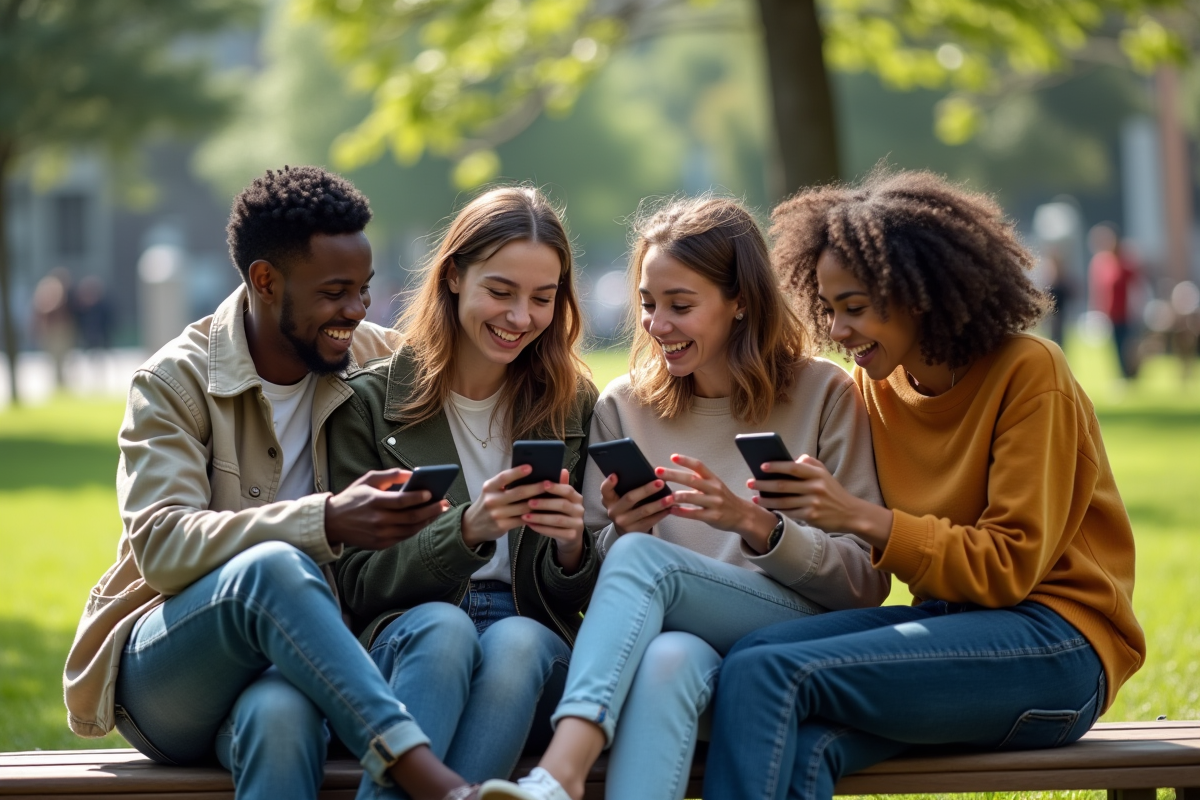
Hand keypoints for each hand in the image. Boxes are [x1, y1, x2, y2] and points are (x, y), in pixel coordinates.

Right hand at [325, 469, 448, 548]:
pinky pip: (404, 537)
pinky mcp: (380, 544)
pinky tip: (424, 521)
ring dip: (427, 520)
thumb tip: (413, 474)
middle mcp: (378, 520)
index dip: (419, 497)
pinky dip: (416, 529)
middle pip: (411, 517)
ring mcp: (380, 534)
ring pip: (411, 529)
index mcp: (375, 501)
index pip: (403, 501)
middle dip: (431, 510)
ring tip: (438, 511)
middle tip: (444, 503)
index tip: (432, 492)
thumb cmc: (353, 497)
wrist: (332, 522)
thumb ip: (391, 475)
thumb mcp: (368, 480)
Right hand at [461, 464, 547, 547]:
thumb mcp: (491, 491)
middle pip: (518, 492)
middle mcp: (492, 500)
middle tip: (549, 483)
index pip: (503, 477)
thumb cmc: (488, 504)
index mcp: (489, 487)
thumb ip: (505, 484)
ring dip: (539, 502)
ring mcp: (497, 514)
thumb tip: (529, 474)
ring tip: (551, 497)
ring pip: (523, 507)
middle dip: (536, 487)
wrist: (472, 526)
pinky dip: (534, 515)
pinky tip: (544, 511)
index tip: (530, 467)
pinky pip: (522, 519)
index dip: (517, 472)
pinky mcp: (502, 526)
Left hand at [522, 469, 586, 572]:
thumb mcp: (561, 499)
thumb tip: (561, 469)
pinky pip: (555, 532)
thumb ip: (559, 486)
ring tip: (525, 516)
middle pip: (562, 505)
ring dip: (540, 517)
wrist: (570, 536)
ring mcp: (577, 523)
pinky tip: (530, 526)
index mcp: (576, 497)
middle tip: (529, 502)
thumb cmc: (561, 513)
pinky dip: (541, 529)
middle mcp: (580, 509)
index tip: (543, 484)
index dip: (556, 487)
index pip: (568, 490)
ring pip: (558, 520)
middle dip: (544, 503)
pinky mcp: (572, 536)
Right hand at [599, 473, 673, 534]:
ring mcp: (623, 523)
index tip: (615, 475)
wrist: (627, 529)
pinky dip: (661, 513)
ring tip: (671, 497)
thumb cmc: (628, 506)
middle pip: (630, 498)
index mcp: (609, 499)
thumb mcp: (621, 497)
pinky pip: (650, 521)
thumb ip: (628, 486)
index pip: (605, 490)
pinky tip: (670, 507)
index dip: (609, 483)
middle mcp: (614, 511)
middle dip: (646, 490)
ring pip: (643, 511)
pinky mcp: (634, 531)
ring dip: (659, 503)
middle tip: (660, 482)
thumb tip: (650, 473)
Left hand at [657, 454, 777, 552]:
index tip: (672, 457)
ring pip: (692, 497)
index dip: (686, 460)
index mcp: (713, 479)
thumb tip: (675, 472)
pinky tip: (671, 510)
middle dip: (673, 475)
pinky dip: (681, 512)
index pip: (699, 466)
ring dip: (676, 496)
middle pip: (691, 479)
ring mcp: (714, 503)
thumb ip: (699, 479)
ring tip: (663, 496)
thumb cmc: (723, 499)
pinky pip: (694, 514)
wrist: (742, 515)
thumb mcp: (715, 485)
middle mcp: (714, 488)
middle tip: (658, 471)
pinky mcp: (713, 517)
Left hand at [749, 455, 892, 547]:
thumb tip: (788, 458)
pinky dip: (776, 510)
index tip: (761, 466)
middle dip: (763, 484)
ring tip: (754, 497)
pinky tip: (767, 507)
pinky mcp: (811, 516)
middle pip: (783, 485)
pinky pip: (789, 513)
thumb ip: (809, 462)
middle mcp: (816, 487)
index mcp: (817, 474)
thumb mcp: (824, 473)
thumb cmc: (832, 490)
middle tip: (750, 483)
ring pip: (783, 501)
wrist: (850, 512)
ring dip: (766, 500)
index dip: (776, 466)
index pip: (793, 468)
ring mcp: (813, 503)